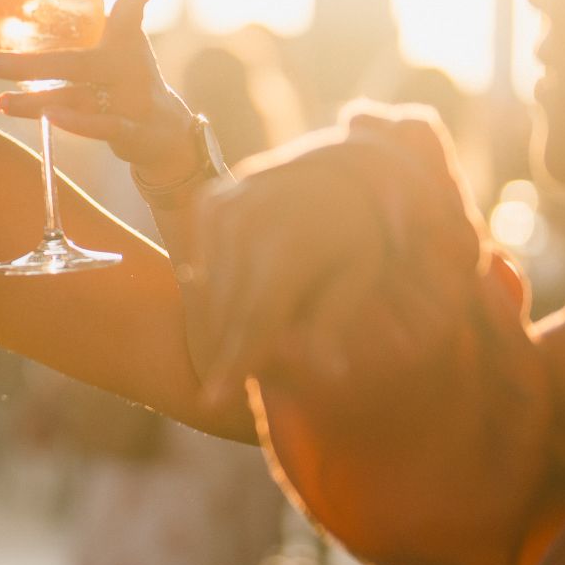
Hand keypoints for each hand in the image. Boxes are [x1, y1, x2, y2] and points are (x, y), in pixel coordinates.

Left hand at [0, 0, 200, 174]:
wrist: (167, 131)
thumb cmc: (134, 78)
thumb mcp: (125, 46)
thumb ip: (110, 17)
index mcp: (124, 47)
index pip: (127, 15)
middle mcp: (127, 72)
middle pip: (74, 64)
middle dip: (27, 65)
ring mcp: (130, 103)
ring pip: (76, 99)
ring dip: (35, 102)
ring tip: (1, 102)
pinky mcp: (132, 132)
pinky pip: (103, 127)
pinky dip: (77, 123)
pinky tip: (49, 120)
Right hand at [190, 143, 419, 403]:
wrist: (340, 164)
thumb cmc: (361, 230)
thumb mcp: (360, 274)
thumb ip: (334, 322)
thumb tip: (329, 374)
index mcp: (288, 247)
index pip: (254, 320)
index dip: (235, 364)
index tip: (213, 400)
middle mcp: (246, 225)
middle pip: (228, 311)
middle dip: (235, 347)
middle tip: (249, 376)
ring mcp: (222, 209)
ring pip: (210, 290)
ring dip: (224, 320)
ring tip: (254, 328)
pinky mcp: (210, 203)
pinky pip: (203, 263)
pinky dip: (216, 287)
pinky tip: (241, 292)